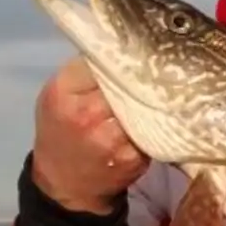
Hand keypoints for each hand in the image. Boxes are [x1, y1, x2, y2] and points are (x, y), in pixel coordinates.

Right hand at [30, 57, 148, 213]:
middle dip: (144, 73)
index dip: (123, 52)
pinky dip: (160, 119)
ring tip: (166, 86)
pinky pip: (156, 128)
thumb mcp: (59, 93)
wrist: (65, 182)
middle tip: (162, 63)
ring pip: (146, 103)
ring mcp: (113, 138)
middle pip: (130, 79)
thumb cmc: (61, 129)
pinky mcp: (135, 157)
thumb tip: (123, 42)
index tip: (138, 46)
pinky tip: (161, 114)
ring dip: (156, 96)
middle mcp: (88, 114)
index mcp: (65, 92)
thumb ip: (85, 70)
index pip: (104, 58)